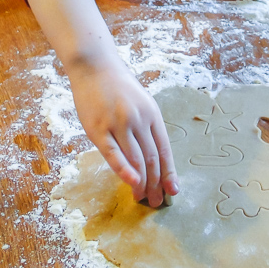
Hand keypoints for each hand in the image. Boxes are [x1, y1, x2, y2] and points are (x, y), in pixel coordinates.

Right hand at [67, 56, 178, 206]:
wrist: (95, 66)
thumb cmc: (117, 86)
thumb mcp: (140, 102)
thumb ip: (146, 126)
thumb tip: (152, 157)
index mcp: (152, 113)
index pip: (164, 148)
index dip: (169, 171)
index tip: (173, 190)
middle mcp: (139, 119)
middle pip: (152, 158)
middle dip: (156, 183)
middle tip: (157, 201)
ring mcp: (119, 124)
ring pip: (136, 159)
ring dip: (142, 182)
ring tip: (143, 198)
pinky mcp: (98, 129)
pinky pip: (114, 154)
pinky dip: (124, 170)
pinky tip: (132, 183)